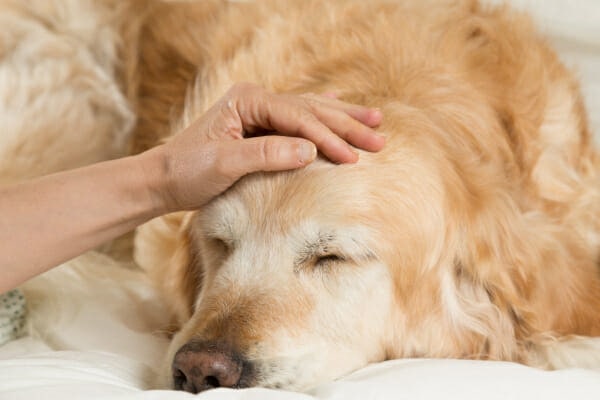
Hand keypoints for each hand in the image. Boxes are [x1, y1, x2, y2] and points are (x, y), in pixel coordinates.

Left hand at [143, 82, 383, 211]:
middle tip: (380, 137)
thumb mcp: (223, 165)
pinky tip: (337, 100)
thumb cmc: (187, 171)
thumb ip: (265, 154)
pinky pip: (299, 117)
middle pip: (311, 109)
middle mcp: (256, 100)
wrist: (162, 179)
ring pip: (310, 110)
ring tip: (375, 119)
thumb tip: (310, 150)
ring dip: (343, 117)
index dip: (328, 137)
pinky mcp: (260, 127)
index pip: (298, 117)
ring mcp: (259, 111)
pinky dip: (321, 112)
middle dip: (347, 124)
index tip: (353, 158)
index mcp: (248, 101)